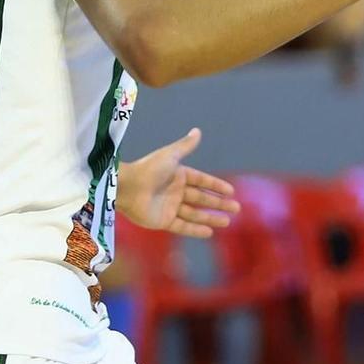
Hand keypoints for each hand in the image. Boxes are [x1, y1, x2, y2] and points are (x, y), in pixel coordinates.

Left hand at [117, 128, 240, 237]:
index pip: (201, 181)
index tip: (231, 191)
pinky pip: (182, 226)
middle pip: (201, 199)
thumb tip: (198, 131)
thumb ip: (185, 146)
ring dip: (211, 218)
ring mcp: (169, 207)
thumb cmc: (148, 169)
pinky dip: (195, 230)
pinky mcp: (163, 221)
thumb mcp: (170, 156)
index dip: (216, 185)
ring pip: (194, 214)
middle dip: (218, 203)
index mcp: (177, 175)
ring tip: (227, 222)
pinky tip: (209, 232)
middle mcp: (175, 191)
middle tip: (236, 209)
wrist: (127, 187)